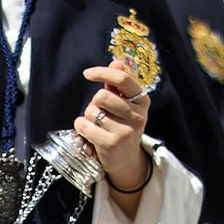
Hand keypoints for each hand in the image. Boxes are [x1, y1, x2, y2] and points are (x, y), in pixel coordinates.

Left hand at [72, 60, 152, 191]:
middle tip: (100, 114)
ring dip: (88, 117)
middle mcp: (138, 115)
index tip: (87, 74)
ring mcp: (126, 130)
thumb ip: (118, 85)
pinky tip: (89, 134)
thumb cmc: (121, 126)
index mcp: (142, 101)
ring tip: (98, 126)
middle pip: (102, 96)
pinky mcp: (112, 143)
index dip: (102, 73)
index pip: (122, 79)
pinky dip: (81, 127)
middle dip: (94, 103)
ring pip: (91, 111)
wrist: (126, 161)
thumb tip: (117, 62)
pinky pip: (84, 125)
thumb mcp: (124, 105)